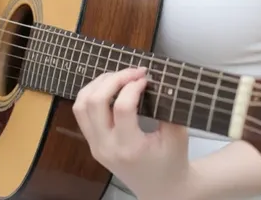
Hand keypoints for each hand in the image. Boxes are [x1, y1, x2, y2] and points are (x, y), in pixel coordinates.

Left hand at [72, 66, 191, 199]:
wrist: (161, 190)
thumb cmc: (173, 162)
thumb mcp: (178, 136)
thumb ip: (168, 107)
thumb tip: (160, 80)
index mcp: (130, 148)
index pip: (122, 107)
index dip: (133, 85)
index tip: (147, 78)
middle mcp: (106, 147)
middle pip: (95, 102)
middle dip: (114, 78)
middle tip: (134, 72)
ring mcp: (95, 146)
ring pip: (82, 105)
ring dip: (99, 84)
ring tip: (120, 76)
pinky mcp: (92, 143)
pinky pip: (82, 112)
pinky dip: (92, 93)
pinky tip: (110, 88)